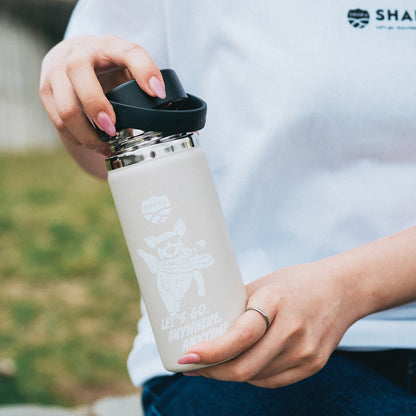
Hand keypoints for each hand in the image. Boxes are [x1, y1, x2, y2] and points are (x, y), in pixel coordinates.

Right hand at [39, 35, 164, 175]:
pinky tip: (94, 144)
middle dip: (97, 107)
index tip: (159, 93)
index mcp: (108, 45)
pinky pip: (58, 122)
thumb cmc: (107, 65)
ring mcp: (56, 72)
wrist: (72, 57)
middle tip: (113, 130)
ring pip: (66, 108)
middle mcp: (78, 54)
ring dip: (88, 134)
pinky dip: (78, 138)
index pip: (129, 52)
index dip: (145, 71)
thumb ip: (146, 81)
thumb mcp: (128, 65)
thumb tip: (174, 113)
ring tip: (106, 146)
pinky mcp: (46, 92)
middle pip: (79, 74)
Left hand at [179, 260, 361, 387]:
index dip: (211, 352)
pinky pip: (272, 381)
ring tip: (211, 364)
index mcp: (276, 302)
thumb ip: (238, 305)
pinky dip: (251, 376)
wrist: (341, 290)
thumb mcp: (263, 285)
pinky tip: (240, 366)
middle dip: (212, 371)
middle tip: (191, 366)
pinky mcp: (313, 365)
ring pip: (255, 377)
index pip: (240, 336)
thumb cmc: (295, 283)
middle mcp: (293, 330)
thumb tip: (204, 323)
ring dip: (229, 374)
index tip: (186, 357)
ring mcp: (306, 352)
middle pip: (245, 366)